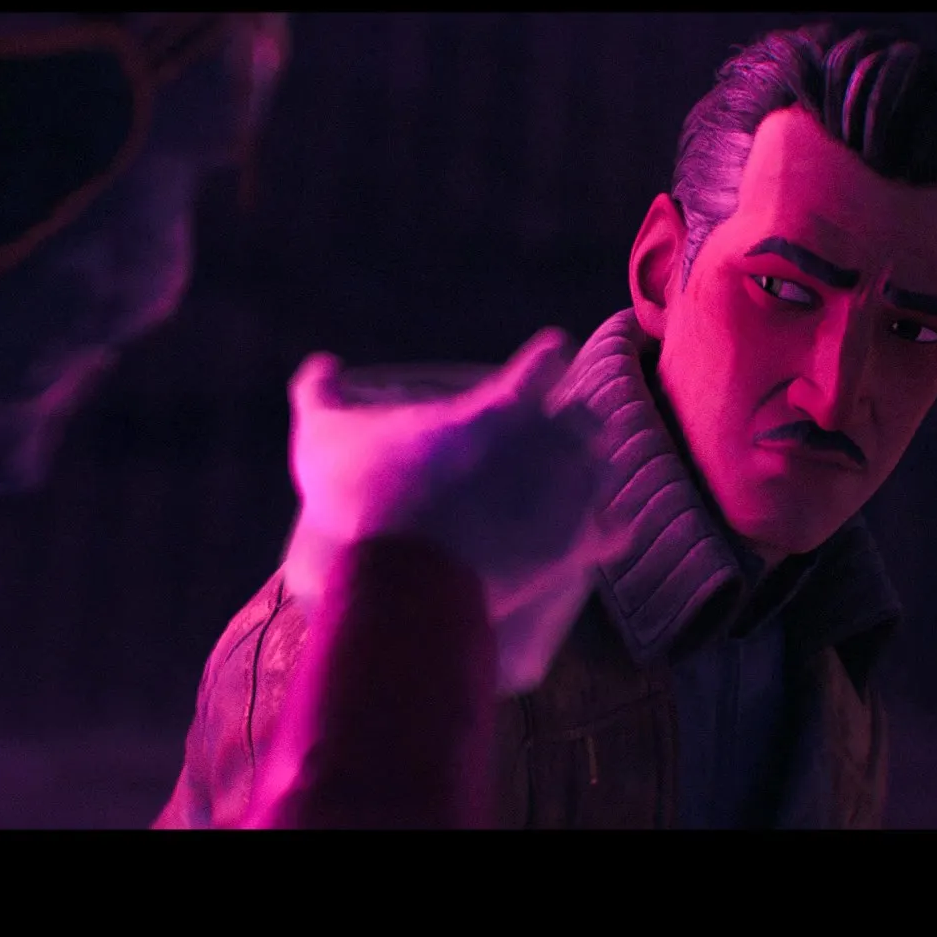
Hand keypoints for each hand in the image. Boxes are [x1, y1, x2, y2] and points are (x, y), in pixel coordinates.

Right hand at [280, 327, 617, 694]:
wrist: (400, 580)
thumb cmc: (363, 498)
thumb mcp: (324, 436)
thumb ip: (321, 392)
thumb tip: (317, 366)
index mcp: (505, 403)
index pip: (551, 356)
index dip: (546, 358)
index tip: (541, 362)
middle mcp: (552, 442)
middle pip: (591, 413)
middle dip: (575, 419)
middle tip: (556, 429)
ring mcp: (571, 495)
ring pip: (610, 466)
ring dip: (594, 469)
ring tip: (578, 476)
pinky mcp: (579, 547)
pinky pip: (619, 528)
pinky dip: (609, 526)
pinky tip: (594, 529)